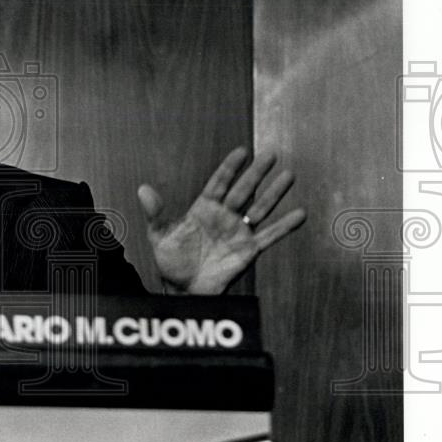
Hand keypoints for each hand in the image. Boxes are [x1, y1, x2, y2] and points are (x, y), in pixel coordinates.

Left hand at [137, 147, 305, 294]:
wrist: (184, 288)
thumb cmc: (171, 261)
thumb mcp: (159, 235)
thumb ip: (155, 213)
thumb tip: (142, 189)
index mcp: (203, 209)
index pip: (219, 183)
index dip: (230, 168)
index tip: (242, 152)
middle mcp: (223, 216)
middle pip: (243, 190)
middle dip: (256, 173)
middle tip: (270, 154)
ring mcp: (237, 232)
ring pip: (259, 208)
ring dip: (274, 193)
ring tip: (289, 175)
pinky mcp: (248, 250)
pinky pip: (269, 235)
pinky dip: (284, 226)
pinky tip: (299, 213)